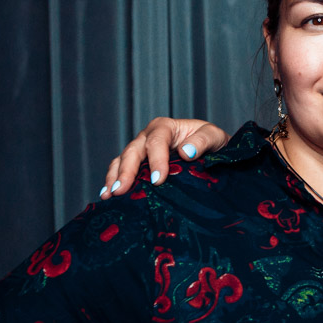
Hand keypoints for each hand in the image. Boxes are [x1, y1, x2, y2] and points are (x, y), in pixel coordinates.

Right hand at [100, 117, 228, 197]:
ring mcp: (140, 150)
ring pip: (122, 160)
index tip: (159, 180)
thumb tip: (186, 152)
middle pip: (133, 152)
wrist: (211, 150)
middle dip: (126, 171)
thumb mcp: (214, 136)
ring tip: (109, 195)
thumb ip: (203, 141)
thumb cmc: (212, 141)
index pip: (156, 141)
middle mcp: (148, 136)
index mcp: (165, 127)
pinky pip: (120, 170)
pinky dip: (113, 181)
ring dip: (114, 177)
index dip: (156, 160)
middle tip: (121, 190)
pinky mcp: (137, 164)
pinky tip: (107, 196)